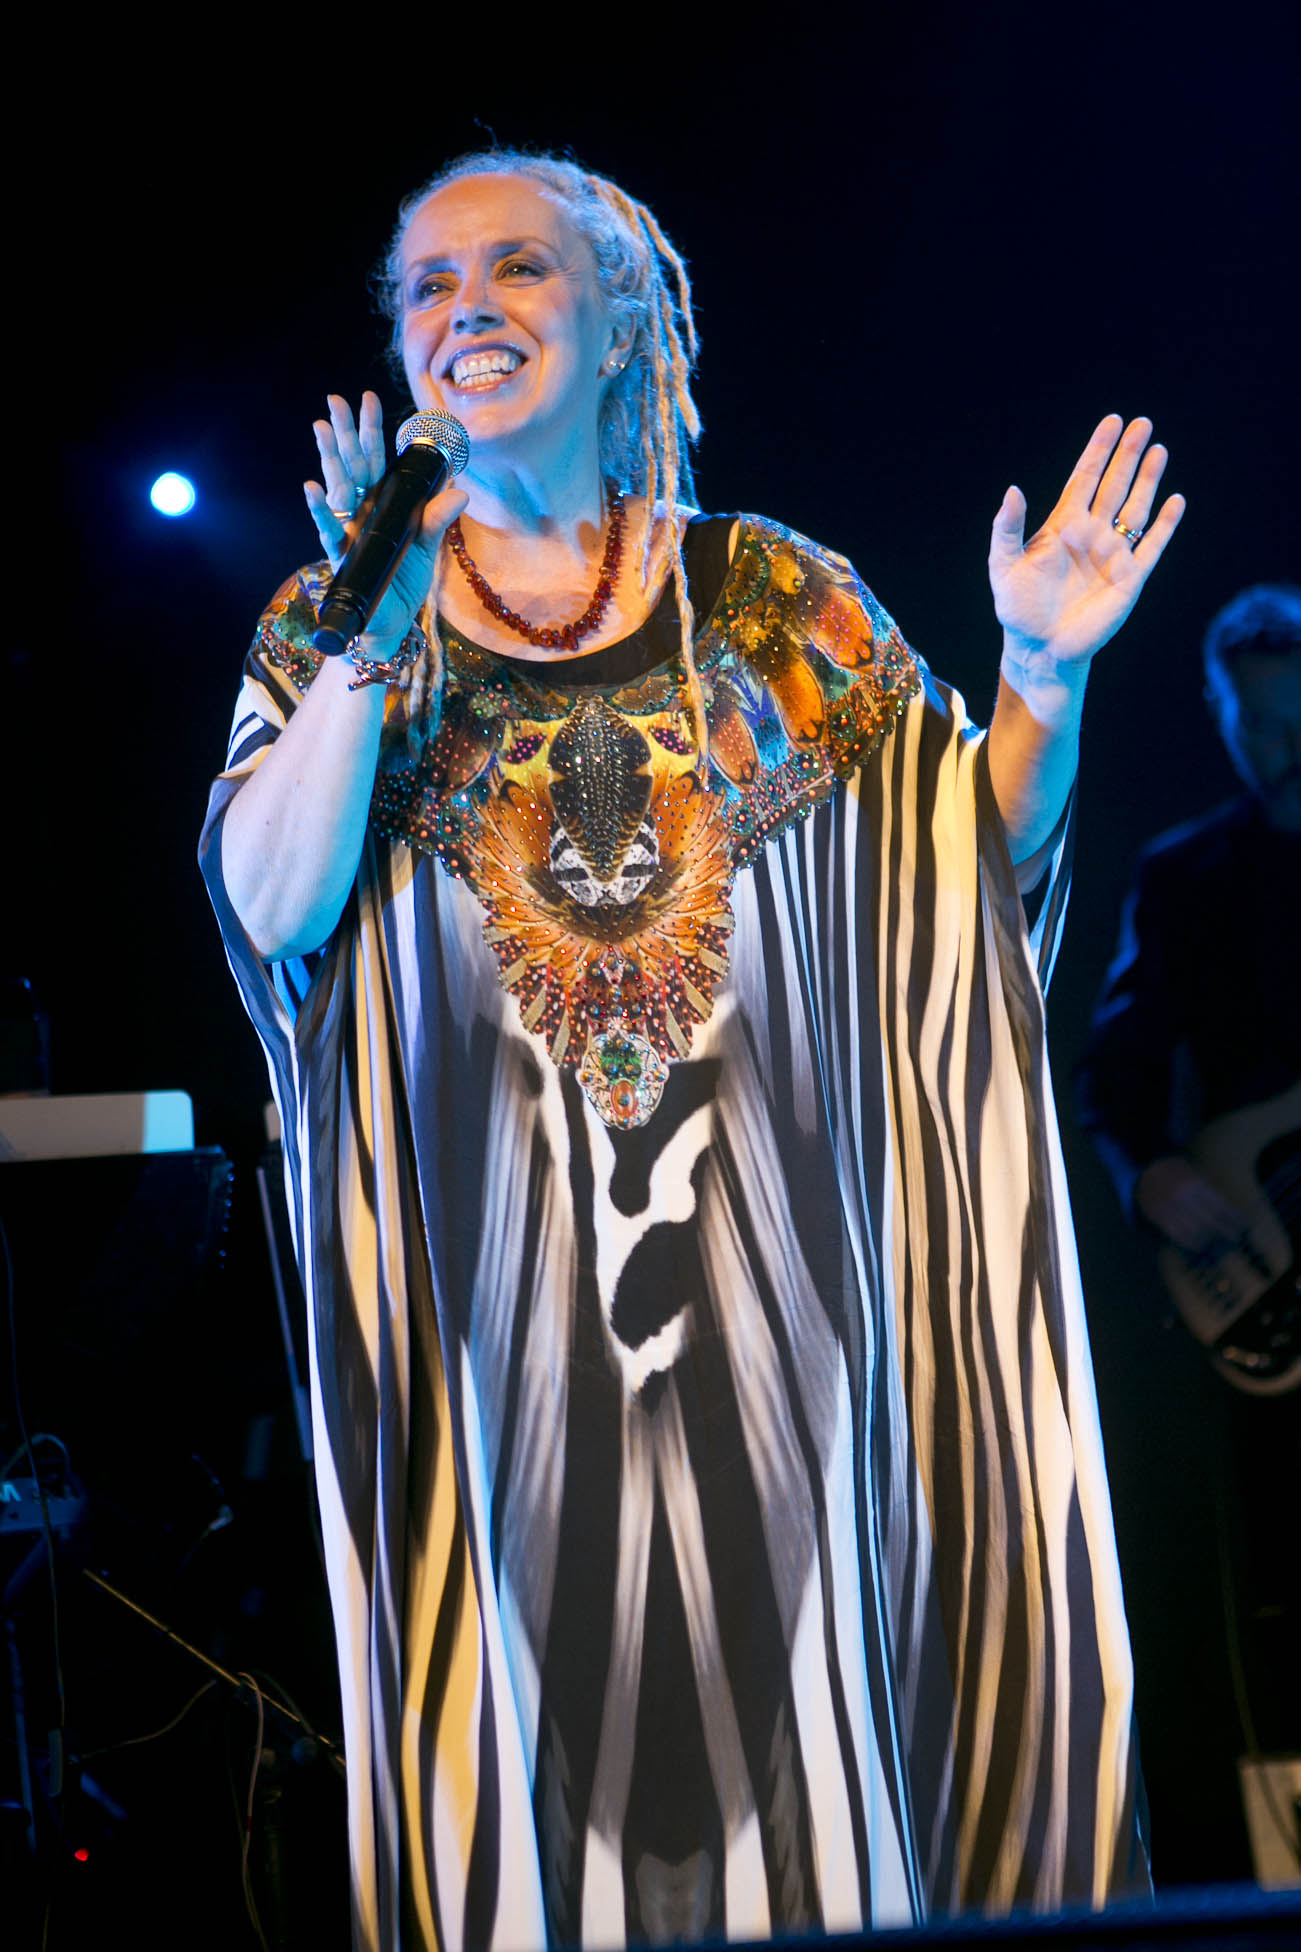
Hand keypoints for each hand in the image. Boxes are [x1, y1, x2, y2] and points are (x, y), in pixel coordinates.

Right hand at [303, 391, 466, 649]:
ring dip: (329, 458)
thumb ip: (437, 518)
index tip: (368, 399)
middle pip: (352, 465)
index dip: (372, 432)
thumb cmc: (403, 583)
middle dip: (345, 433)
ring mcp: (349, 532)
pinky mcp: (342, 557)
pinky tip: (312, 487)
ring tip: (322, 428)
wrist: (390, 625)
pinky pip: (328, 530)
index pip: (376, 461)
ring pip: (337, 488)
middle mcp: (361, 513)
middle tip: (336, 399)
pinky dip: (319, 510)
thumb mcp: (427, 549)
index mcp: (382, 505)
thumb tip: (460, 489)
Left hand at [989, 415, 1185, 686]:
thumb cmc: (1018, 609)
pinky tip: (1175, 501)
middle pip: (1114, 484)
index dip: (1098, 450)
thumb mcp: (1003, 566)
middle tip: (1143, 423)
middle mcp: (1091, 534)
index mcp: (1062, 525)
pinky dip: (1165, 525)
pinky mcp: (1129, 578)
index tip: (1112, 422)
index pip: (1084, 478)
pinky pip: (1152, 545)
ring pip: (1135, 508)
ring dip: (1148, 480)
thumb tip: (1013, 490)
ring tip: (1159, 449)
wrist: (1039, 648)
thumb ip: (1007, 529)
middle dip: (1128, 455)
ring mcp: (1112, 554)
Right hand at [1134, 1155, 1248, 1254]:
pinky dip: (1189, 1243)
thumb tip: (1229, 1213)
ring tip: (1218, 1243)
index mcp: (1195, 1184)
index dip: (1233, 1220)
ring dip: (1209, 1240)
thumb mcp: (1195, 1172)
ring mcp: (1169, 1208)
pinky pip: (1176, 1235)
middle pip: (1210, 1221)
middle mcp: (1183, 1197)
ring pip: (1194, 1231)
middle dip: (1225, 1232)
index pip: (1220, 1207)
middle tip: (1235, 1238)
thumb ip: (1209, 1190)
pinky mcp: (1158, 1217)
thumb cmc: (1175, 1170)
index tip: (1243, 1226)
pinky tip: (1199, 1245)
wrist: (1145, 1169)